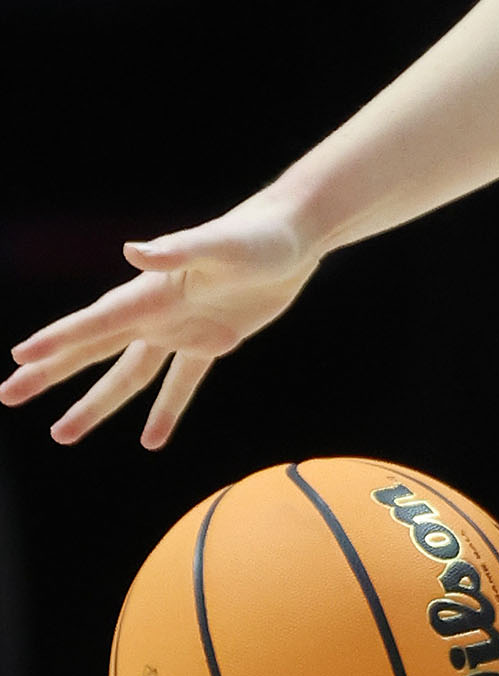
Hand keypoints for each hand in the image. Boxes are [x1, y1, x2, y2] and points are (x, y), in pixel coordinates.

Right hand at [1, 197, 319, 448]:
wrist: (293, 236)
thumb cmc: (257, 235)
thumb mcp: (221, 245)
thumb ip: (178, 250)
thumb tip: (134, 251)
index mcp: (151, 293)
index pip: (96, 322)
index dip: (59, 339)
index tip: (19, 356)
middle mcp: (156, 313)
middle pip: (93, 350)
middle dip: (50, 373)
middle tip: (6, 394)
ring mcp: (181, 329)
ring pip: (129, 376)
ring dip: (96, 404)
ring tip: (60, 435)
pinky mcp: (213, 341)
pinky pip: (183, 382)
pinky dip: (168, 410)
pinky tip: (152, 441)